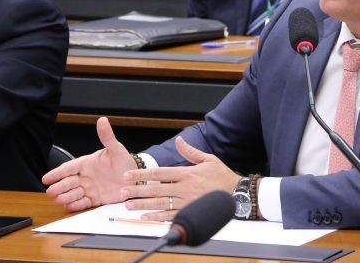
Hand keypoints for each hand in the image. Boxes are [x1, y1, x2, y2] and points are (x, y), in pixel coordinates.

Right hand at [42, 117, 135, 211]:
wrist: (135, 177)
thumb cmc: (124, 161)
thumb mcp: (116, 149)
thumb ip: (107, 136)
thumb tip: (102, 120)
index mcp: (86, 163)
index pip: (68, 168)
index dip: (57, 173)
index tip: (46, 178)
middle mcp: (85, 177)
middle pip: (68, 182)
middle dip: (59, 187)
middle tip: (51, 191)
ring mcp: (89, 189)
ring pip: (73, 193)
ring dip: (65, 197)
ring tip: (59, 199)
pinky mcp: (95, 200)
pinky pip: (83, 203)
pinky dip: (76, 205)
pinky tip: (69, 207)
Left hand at [119, 136, 239, 221]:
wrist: (236, 192)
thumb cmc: (222, 175)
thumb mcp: (208, 159)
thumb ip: (190, 152)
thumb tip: (178, 141)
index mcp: (187, 173)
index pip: (160, 173)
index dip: (142, 174)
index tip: (128, 175)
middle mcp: (185, 187)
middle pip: (156, 189)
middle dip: (137, 191)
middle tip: (122, 192)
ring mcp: (187, 201)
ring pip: (161, 203)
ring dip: (143, 205)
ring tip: (129, 205)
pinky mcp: (190, 211)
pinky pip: (171, 215)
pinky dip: (158, 217)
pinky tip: (146, 217)